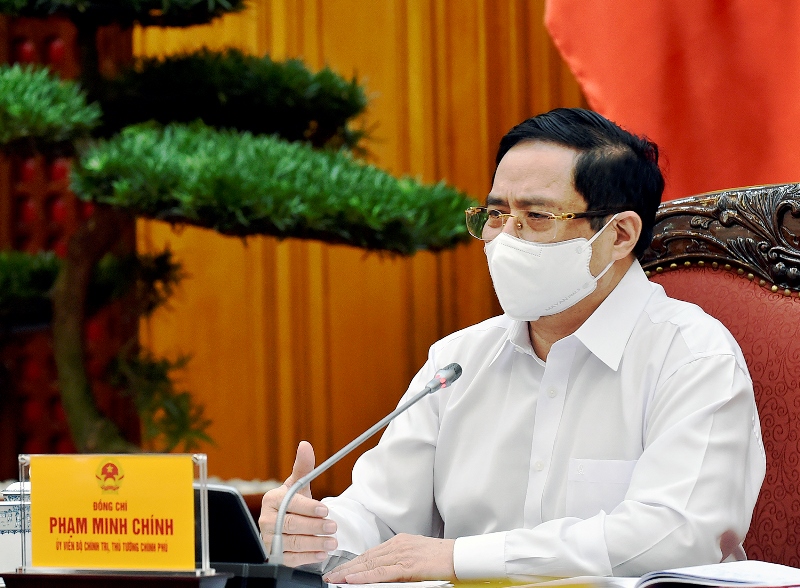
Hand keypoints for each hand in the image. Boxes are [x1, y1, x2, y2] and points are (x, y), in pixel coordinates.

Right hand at [258, 441, 337, 566]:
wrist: (283, 524)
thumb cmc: (292, 503)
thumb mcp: (298, 486)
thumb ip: (304, 467)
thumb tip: (305, 445)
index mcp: (272, 500)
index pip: (290, 504)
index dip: (308, 507)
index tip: (324, 509)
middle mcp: (267, 520)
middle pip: (291, 525)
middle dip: (314, 527)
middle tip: (333, 527)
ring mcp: (269, 539)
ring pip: (292, 543)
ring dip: (314, 544)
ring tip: (332, 542)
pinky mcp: (274, 556)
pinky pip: (290, 559)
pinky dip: (307, 557)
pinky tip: (321, 554)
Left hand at [323, 534, 454, 583]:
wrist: (459, 556)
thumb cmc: (441, 559)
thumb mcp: (416, 557)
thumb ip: (398, 563)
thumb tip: (380, 574)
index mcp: (399, 542)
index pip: (370, 554)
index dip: (353, 563)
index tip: (340, 570)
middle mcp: (397, 545)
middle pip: (366, 558)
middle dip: (346, 568)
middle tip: (330, 576)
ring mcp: (401, 554)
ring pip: (369, 564)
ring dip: (350, 573)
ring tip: (335, 580)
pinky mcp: (407, 565)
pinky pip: (381, 572)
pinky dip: (364, 576)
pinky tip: (352, 579)